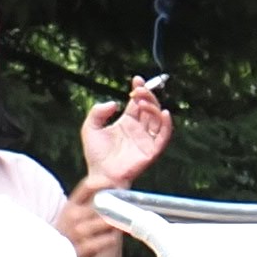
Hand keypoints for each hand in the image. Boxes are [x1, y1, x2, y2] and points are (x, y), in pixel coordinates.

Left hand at [77, 78, 171, 197]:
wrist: (101, 176)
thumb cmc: (96, 156)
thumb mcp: (90, 128)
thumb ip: (97, 112)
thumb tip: (114, 103)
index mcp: (127, 123)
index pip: (138, 103)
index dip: (139, 90)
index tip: (136, 80)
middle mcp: (139, 129)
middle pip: (149, 107)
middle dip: (146, 95)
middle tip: (138, 90)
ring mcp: (146, 139)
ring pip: (157, 118)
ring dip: (153, 106)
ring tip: (142, 101)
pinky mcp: (152, 150)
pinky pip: (164, 136)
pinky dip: (167, 125)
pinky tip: (164, 113)